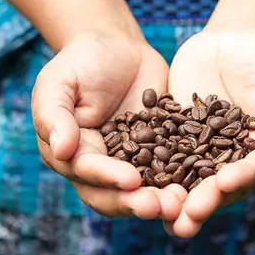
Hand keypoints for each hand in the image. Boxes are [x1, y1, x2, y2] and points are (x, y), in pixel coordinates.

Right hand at [32, 31, 186, 219]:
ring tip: (182, 203)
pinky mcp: (158, 152)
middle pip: (114, 193)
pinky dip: (184, 181)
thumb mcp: (59, 81)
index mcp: (72, 154)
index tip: (131, 181)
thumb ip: (53, 114)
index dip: (108, 178)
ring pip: (143, 191)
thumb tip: (61, 150)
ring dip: (161, 200)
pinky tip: (201, 185)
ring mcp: (130, 162)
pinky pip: (170, 171)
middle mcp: (100, 166)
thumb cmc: (81, 61)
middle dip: (136, 203)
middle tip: (161, 207)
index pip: (88, 172)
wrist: (117, 47)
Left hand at [165, 26, 254, 236]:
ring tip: (163, 219)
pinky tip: (137, 188)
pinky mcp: (179, 138)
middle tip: (187, 218)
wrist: (235, 40)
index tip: (224, 183)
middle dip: (205, 202)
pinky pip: (166, 156)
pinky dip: (154, 172)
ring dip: (178, 201)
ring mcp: (205, 151)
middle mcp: (236, 159)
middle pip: (222, 186)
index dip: (242, 177)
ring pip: (192, 180)